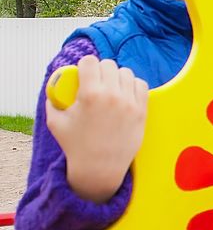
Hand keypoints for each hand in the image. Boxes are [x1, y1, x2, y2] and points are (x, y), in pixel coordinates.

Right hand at [45, 55, 148, 202]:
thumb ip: (53, 100)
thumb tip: (54, 86)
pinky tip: (126, 91)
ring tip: (112, 86)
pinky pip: (141, 86)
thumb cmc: (75, 145)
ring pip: (126, 73)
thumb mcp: (54, 121)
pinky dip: (133, 85)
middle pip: (109, 65)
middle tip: (98, 80)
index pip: (90, 62)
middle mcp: (112, 95)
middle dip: (101, 70)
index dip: (86, 65)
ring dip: (118, 76)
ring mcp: (129, 103)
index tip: (85, 72)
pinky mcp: (142, 111)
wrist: (100, 167)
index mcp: (90, 94)